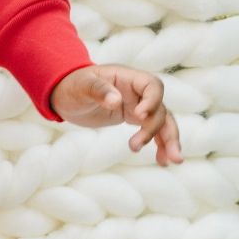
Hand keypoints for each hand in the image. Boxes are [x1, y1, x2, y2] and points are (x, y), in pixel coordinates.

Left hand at [50, 64, 182, 165]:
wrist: (67, 94)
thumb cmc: (73, 85)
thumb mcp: (81, 86)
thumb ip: (98, 90)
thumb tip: (116, 101)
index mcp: (127, 77)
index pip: (151, 85)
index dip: (152, 101)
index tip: (139, 117)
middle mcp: (137, 91)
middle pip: (160, 108)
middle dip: (159, 129)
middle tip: (138, 146)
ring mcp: (138, 105)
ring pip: (162, 121)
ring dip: (169, 141)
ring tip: (171, 161)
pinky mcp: (134, 118)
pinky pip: (153, 130)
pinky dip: (161, 145)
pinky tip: (163, 161)